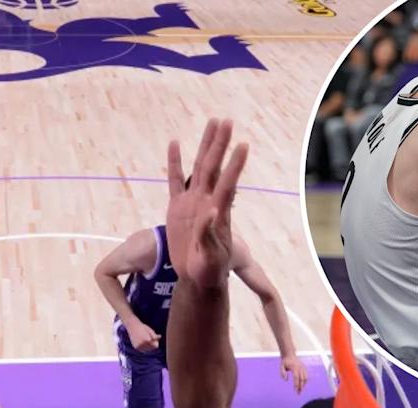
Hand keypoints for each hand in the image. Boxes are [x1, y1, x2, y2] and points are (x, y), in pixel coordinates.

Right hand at [127, 319, 161, 351]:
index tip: (155, 338)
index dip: (156, 342)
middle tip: (151, 339)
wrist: (132, 326)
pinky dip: (144, 348)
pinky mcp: (135, 347)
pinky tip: (143, 342)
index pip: (156, 346)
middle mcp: (142, 344)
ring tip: (147, 340)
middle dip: (152, 344)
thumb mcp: (150, 330)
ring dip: (148, 347)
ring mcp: (138, 346)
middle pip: (152, 348)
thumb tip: (160, 337)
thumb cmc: (142, 327)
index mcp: (147, 339)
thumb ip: (155, 335)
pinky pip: (143, 350)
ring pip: (147, 350)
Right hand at [164, 119, 248, 289]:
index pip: (227, 184)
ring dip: (206, 146)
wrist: (198, 276)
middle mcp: (207, 201)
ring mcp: (193, 202)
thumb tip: (211, 212)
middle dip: (219, 145)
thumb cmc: (209, 269)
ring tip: (213, 123)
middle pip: (214, 168)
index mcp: (218, 213)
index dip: (234, 166)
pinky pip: (175, 180)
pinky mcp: (178, 207)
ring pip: (199, 167)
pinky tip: (175, 144)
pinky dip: (175, 163)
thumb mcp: (211, 257)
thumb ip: (209, 235)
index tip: (242, 145)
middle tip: (226, 121)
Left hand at [281, 353, 307, 393]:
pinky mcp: (304, 368)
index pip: (296, 377)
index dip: (296, 384)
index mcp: (294, 367)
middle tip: (298, 393)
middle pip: (302, 379)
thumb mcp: (281, 366)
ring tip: (300, 390)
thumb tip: (286, 379)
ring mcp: (303, 368)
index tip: (295, 390)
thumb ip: (282, 373)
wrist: (290, 355)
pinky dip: (305, 381)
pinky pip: (306, 376)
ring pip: (305, 378)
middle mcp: (300, 368)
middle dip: (301, 387)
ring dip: (303, 385)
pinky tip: (302, 385)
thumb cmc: (285, 361)